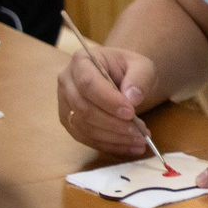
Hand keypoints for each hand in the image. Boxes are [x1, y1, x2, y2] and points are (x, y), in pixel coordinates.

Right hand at [56, 42, 158, 156]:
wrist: (123, 78)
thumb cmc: (130, 69)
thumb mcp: (142, 66)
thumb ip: (140, 78)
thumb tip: (132, 98)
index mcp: (81, 60)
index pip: (88, 83)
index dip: (108, 101)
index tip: (130, 112)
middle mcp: (67, 81)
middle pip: (84, 108)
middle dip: (114, 124)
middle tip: (140, 131)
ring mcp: (65, 103)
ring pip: (84, 127)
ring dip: (113, 138)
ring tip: (140, 140)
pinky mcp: (70, 122)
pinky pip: (86, 138)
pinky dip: (109, 145)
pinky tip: (129, 146)